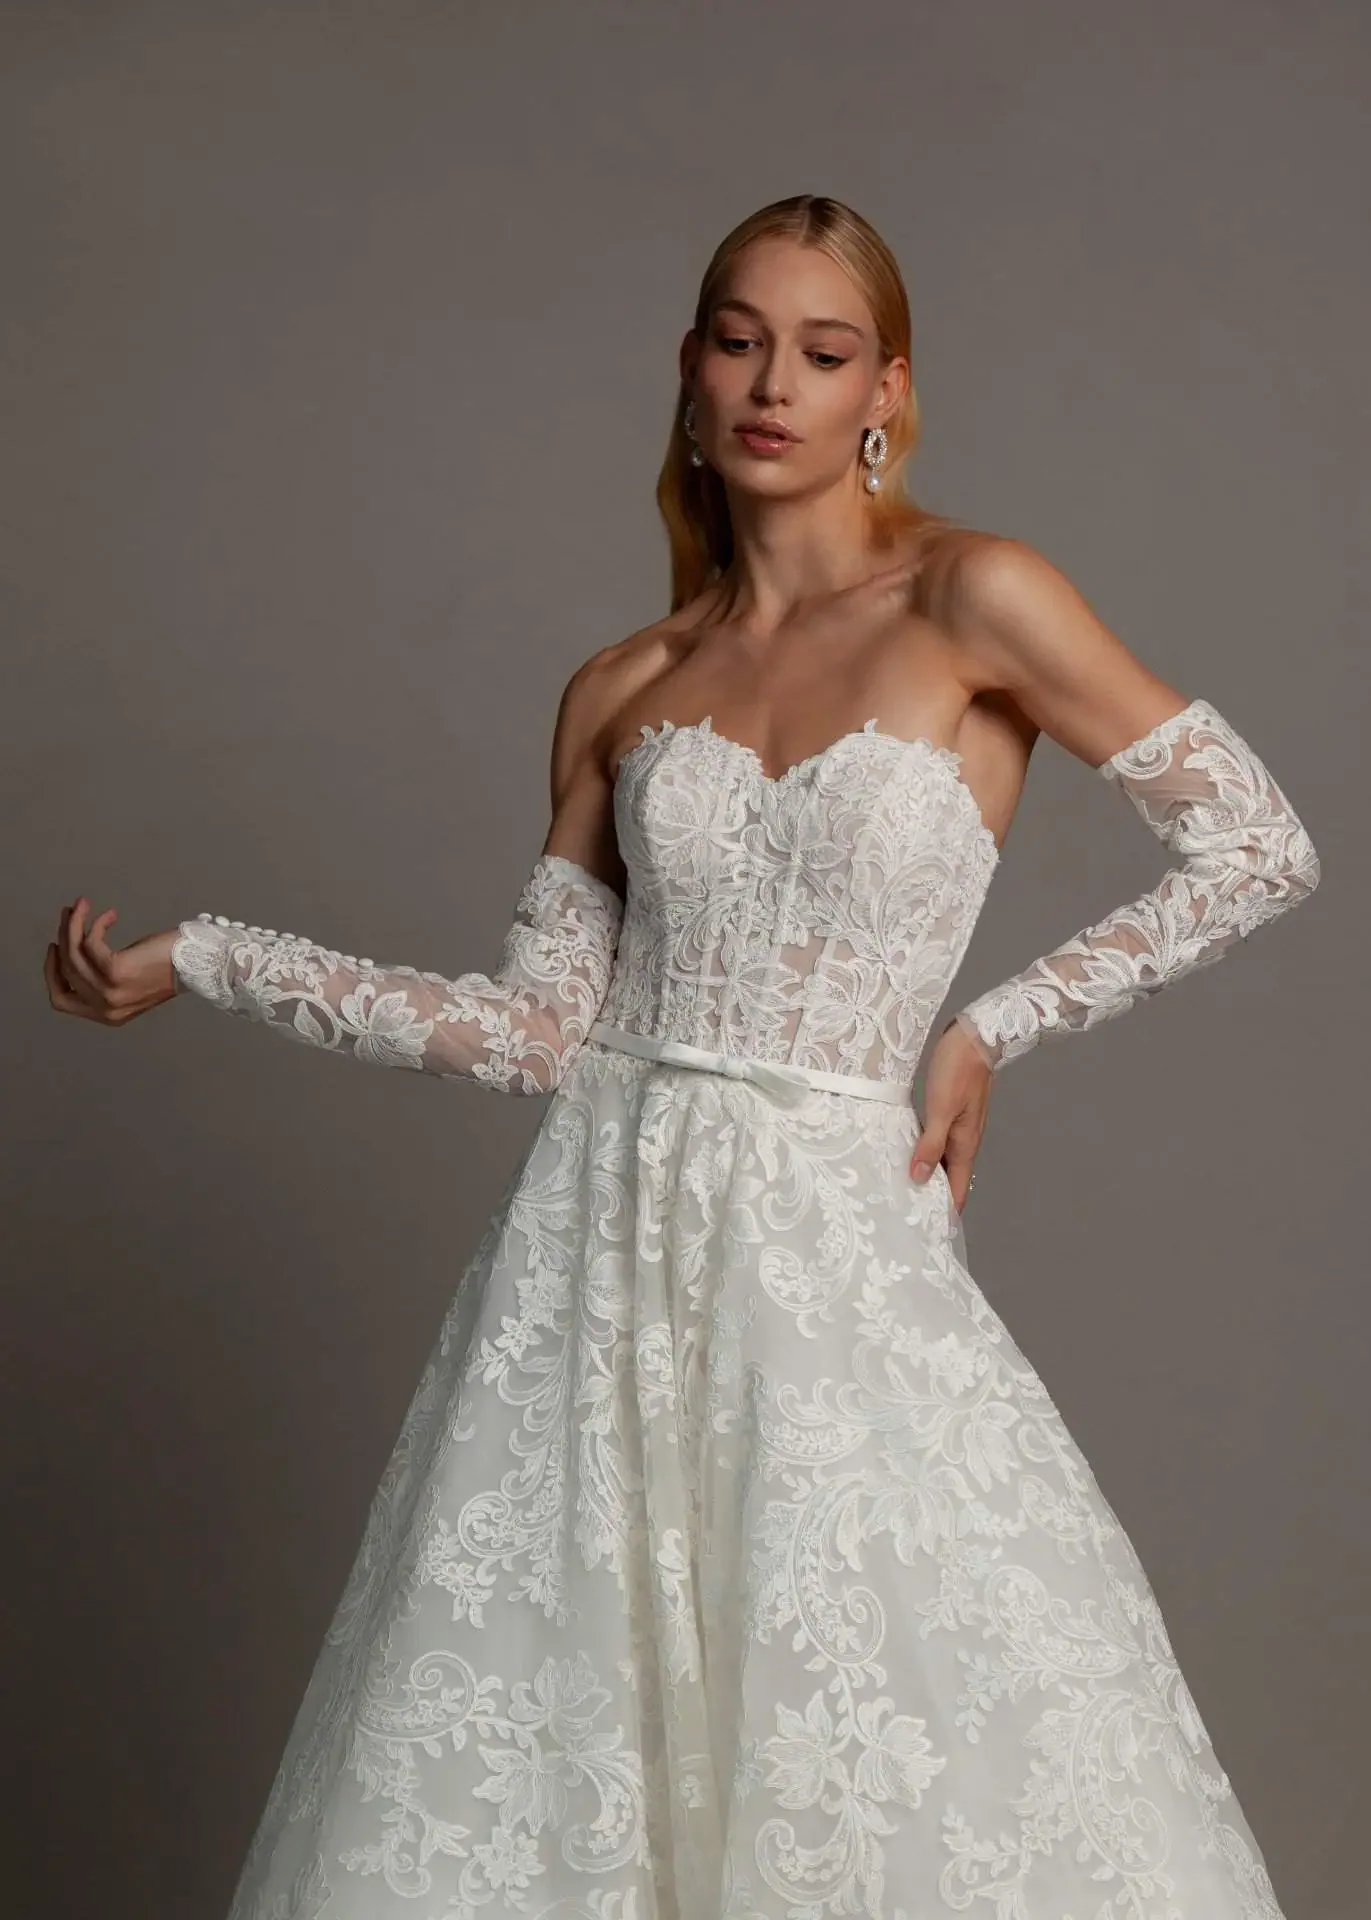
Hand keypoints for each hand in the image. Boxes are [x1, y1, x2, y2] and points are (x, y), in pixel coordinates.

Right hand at [45, 897, 180, 1025]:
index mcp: (107, 1015)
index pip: (61, 1000)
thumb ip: (103, 978)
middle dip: (63, 936)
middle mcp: (106, 1008)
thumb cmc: (169, 967)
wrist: (199, 964)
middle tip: (69, 913)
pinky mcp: (116, 971)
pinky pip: (89, 943)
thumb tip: (74, 946)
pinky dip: (95, 923)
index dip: (52, 972)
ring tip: (81, 906)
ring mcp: (110, 992)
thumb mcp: (130, 982)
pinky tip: (110, 914)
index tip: (55, 946)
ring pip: (74, 954)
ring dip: (73, 924)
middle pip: (66, 970)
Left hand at [910, 1017, 992, 1213]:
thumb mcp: (940, 1110)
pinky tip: (906, 1151)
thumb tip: (919, 1179)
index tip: (926, 1231)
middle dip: (930, 1197)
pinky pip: (935, 1141)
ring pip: (940, 1160)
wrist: (974, 1037)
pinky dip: (922, 1151)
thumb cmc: (958, 1071)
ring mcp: (957, 1127)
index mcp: (965, 1145)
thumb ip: (930, 1145)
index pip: (956, 1191)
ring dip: (924, 1173)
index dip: (943, 1212)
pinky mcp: (948, 1113)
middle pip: (947, 1179)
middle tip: (905, 1214)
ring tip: (900, 1188)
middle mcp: (963, 1140)